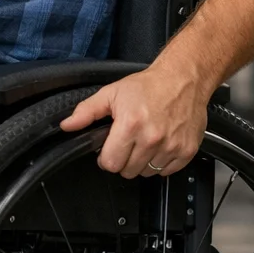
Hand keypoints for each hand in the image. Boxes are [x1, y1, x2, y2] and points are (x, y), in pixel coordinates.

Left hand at [59, 66, 209, 177]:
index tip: (109, 149)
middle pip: (128, 171)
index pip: (110, 163)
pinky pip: (167, 172)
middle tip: (127, 143)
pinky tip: (158, 146)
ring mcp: (171, 146)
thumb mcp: (111, 93)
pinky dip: (161, 163)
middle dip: (123, 160)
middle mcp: (152, 138)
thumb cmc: (148, 86)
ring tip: (143, 142)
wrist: (183, 79)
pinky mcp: (187, 151)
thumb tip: (67, 125)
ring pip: (147, 173)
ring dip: (142, 162)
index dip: (106, 158)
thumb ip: (87, 111)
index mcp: (130, 125)